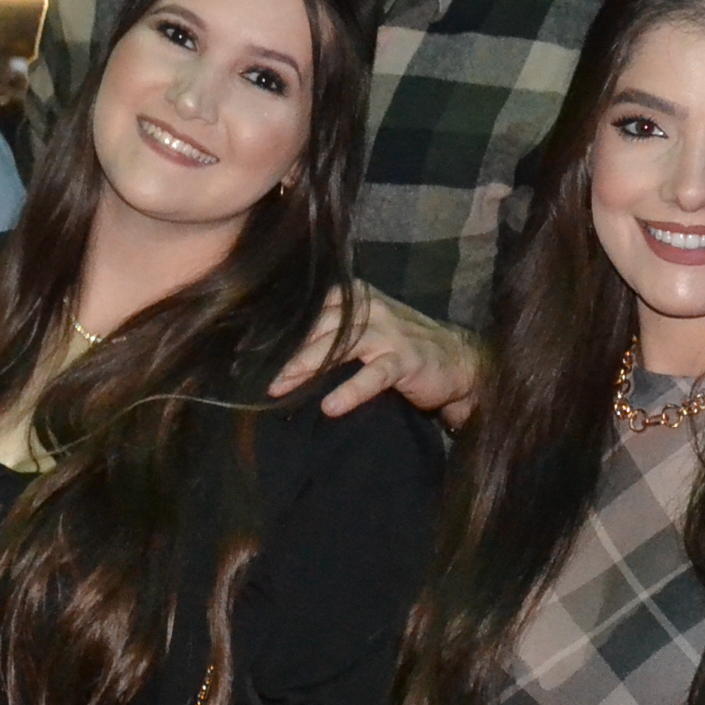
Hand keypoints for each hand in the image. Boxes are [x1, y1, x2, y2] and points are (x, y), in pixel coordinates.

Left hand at [273, 285, 487, 423]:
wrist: (458, 360)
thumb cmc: (402, 346)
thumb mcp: (365, 328)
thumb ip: (330, 329)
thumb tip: (280, 347)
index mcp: (354, 298)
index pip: (309, 308)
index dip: (279, 328)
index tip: (247, 347)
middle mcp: (369, 309)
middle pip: (317, 327)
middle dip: (285, 351)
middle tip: (254, 372)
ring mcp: (388, 333)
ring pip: (339, 346)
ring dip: (307, 366)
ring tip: (280, 387)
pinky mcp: (405, 359)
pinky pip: (373, 375)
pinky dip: (351, 391)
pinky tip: (331, 407)